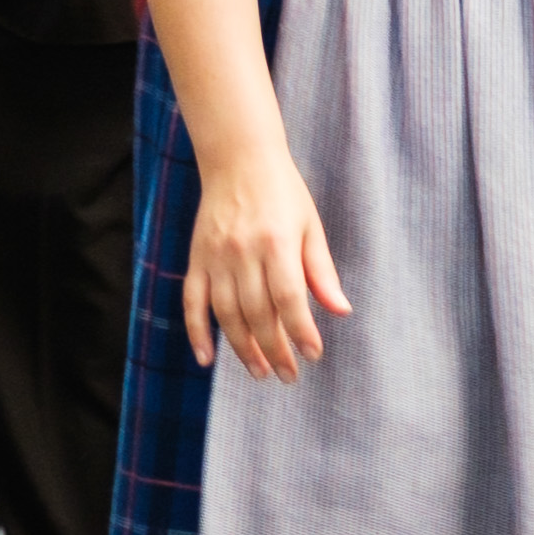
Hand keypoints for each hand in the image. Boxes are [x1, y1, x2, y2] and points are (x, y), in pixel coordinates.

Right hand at [186, 150, 351, 376]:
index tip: (312, 355)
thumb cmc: (283, 192)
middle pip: (258, 313)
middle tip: (288, 375)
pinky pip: (192, 301)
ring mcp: (215, 257)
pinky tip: (207, 358)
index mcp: (277, 243)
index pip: (289, 299)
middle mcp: (243, 252)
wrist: (237, 159)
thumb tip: (341, 312)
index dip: (301, 331)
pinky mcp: (196, 258)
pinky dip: (196, 332)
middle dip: (274, 350)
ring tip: (260, 372)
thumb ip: (321, 271)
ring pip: (226, 314)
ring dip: (243, 348)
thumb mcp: (310, 226)